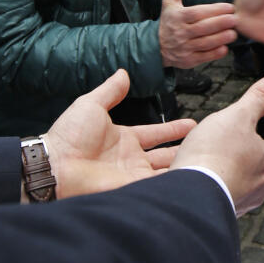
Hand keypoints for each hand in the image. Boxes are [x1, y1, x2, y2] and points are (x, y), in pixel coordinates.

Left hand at [42, 68, 195, 196]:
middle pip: (164, 155)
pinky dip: (175, 184)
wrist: (57, 165)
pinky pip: (159, 187)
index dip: (173, 129)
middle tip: (205, 144)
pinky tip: (193, 180)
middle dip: (184, 150)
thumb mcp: (91, 105)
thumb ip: (111, 90)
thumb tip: (123, 73)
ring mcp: (133, 176)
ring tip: (206, 161)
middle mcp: (131, 159)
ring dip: (183, 166)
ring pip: (166, 171)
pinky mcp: (133, 190)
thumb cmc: (69, 135)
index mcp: (123, 139)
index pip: (155, 133)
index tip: (192, 124)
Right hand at [158, 0, 236, 67]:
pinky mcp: (188, 61)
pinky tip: (225, 47)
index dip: (215, 10)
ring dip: (221, 38)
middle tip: (235, 19)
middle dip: (221, 23)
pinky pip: (204, 57)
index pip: (198, 13)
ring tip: (233, 33)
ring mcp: (184, 48)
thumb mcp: (169, 1)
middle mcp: (180, 33)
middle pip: (204, 28)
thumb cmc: (168, 20)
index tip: (229, 7)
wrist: (156, 47)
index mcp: (177, 17)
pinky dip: (215, 53)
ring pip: (206, 43)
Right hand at [173, 72, 263, 213]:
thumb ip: (260, 98)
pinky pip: (230, 196)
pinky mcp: (222, 209)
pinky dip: (226, 184)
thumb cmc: (214, 156)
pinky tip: (212, 177)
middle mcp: (261, 186)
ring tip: (235, 162)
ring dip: (248, 173)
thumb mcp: (238, 117)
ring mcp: (242, 201)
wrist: (189, 196)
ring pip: (253, 187)